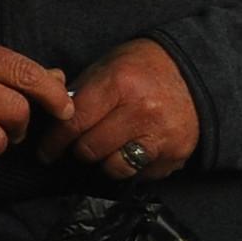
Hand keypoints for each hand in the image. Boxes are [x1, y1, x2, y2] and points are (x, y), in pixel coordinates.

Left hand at [48, 38, 200, 182]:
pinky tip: (132, 148)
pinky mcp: (175, 155)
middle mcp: (141, 111)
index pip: (74, 124)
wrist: (194, 72)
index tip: (46, 151)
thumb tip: (52, 118)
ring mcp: (161, 136)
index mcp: (120, 84)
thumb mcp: (108, 66)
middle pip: (89, 149)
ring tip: (109, 145)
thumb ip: (79, 92)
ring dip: (104, 160)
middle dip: (79, 148)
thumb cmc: (143, 68)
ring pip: (113, 168)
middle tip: (81, 142)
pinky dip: (130, 166)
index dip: (54, 141)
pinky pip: (139, 174)